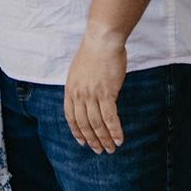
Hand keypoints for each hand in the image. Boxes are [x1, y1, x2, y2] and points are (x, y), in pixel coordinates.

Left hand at [63, 26, 126, 153]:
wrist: (102, 40)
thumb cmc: (93, 52)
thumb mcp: (79, 71)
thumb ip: (81, 87)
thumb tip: (87, 100)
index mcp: (70, 89)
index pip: (71, 117)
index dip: (77, 131)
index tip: (82, 142)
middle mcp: (79, 94)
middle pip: (84, 124)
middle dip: (92, 140)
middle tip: (99, 150)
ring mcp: (92, 94)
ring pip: (97, 124)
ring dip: (104, 139)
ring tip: (111, 148)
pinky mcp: (106, 93)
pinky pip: (110, 117)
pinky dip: (115, 131)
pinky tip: (119, 139)